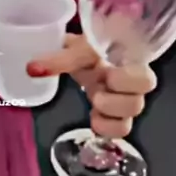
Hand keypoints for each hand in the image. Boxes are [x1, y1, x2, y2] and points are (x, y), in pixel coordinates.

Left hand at [27, 35, 156, 137]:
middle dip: (118, 98)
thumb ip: (57, 59)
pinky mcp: (117, 115)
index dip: (129, 79)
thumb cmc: (87, 47)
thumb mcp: (75, 48)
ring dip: (112, 111)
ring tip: (95, 102)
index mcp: (128, 59)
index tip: (107, 74)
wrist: (86, 56)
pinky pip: (122, 128)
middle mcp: (132, 80)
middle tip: (98, 92)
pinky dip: (107, 127)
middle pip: (140, 98)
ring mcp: (126, 98)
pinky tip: (94, 118)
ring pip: (133, 113)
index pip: (143, 73)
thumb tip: (32, 69)